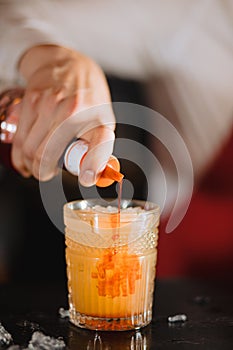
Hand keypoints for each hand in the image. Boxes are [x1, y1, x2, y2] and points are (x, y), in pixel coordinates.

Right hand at [12, 45, 114, 185]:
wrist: (68, 64)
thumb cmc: (88, 97)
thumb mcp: (103, 121)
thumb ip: (100, 148)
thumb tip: (93, 176)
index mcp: (97, 118)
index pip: (98, 146)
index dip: (92, 167)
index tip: (86, 178)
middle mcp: (73, 111)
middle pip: (48, 156)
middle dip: (44, 173)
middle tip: (46, 174)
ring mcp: (49, 105)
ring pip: (29, 150)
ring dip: (30, 166)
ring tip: (36, 167)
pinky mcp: (31, 101)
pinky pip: (20, 139)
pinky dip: (20, 156)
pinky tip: (25, 160)